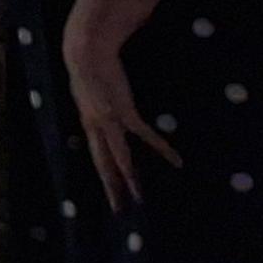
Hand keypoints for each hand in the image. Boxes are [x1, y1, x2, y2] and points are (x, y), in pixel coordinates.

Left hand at [59, 20, 178, 206]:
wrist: (85, 53)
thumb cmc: (88, 66)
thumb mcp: (88, 89)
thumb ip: (96, 101)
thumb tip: (102, 105)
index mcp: (88, 123)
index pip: (96, 155)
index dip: (103, 174)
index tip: (109, 191)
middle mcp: (95, 127)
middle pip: (103, 164)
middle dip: (111, 188)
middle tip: (118, 210)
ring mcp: (109, 122)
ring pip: (120, 158)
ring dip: (129, 179)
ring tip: (139, 198)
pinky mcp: (124, 112)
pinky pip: (145, 135)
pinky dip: (161, 148)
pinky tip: (176, 161)